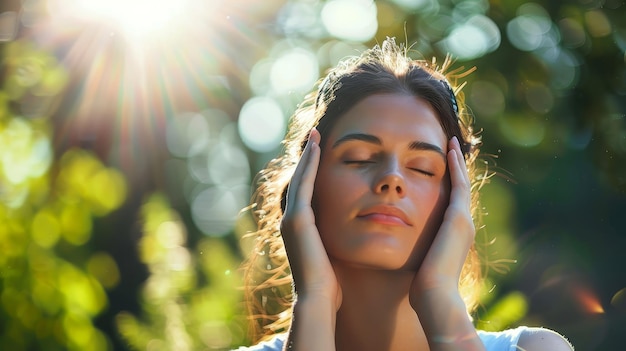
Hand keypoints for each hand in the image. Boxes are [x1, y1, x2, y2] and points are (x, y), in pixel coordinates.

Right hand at [281, 128, 341, 308]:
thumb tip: (349, 237)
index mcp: (300, 229)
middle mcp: (291, 220)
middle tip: (315, 136)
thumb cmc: (331, 285)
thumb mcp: (332, 256)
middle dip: (307, 158)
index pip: (306, 193)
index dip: (312, 172)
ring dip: (307, 156)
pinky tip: (317, 148)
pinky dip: (309, 165)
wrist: (319, 300)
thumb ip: (335, 241)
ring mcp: (291, 219)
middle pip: (300, 181)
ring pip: (300, 179)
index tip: (321, 153)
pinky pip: (304, 184)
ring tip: (316, 136)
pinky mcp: (297, 219)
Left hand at [410, 136, 474, 302]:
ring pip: (462, 183)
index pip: (451, 201)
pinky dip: (456, 167)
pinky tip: (449, 150)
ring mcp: (463, 220)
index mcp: (453, 234)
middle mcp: (462, 224)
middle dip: (456, 168)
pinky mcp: (458, 218)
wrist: (434, 296)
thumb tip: (402, 248)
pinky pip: (459, 185)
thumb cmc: (422, 286)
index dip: (449, 182)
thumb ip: (416, 249)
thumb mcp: (419, 260)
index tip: (441, 165)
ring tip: (452, 142)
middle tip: (452, 146)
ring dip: (457, 162)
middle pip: (460, 188)